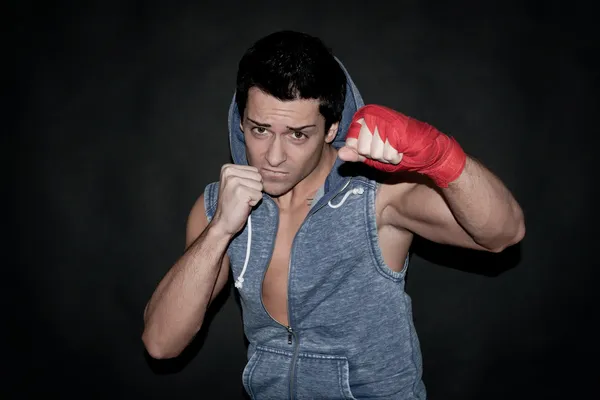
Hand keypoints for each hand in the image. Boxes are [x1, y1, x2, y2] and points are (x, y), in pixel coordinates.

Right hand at [211, 164, 262, 235]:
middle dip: (254, 189)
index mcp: (227, 168)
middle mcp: (229, 172)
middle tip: (241, 197)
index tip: (239, 191)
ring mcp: (234, 181)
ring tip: (242, 201)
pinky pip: (259, 195)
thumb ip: (246, 175)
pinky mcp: (241, 192)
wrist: (223, 222)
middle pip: (258, 177)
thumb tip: (263, 172)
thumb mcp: (236, 184)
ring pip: (260, 186)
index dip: (251, 183)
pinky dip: (254, 203)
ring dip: (254, 196)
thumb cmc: (232, 204)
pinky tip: (243, 205)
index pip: (254, 170)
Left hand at [338, 105, 465, 186]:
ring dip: (386, 156)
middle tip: (388, 148)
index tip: (374, 147)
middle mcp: (373, 115)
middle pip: (362, 148)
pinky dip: (395, 157)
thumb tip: (341, 154)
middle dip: (376, 155)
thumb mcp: (371, 156)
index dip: (363, 152)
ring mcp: (385, 119)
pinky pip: (388, 153)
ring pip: (374, 151)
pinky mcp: (397, 127)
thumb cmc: (398, 152)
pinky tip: (402, 149)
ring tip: (396, 148)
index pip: (350, 142)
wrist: (425, 151)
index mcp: (363, 118)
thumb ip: (356, 154)